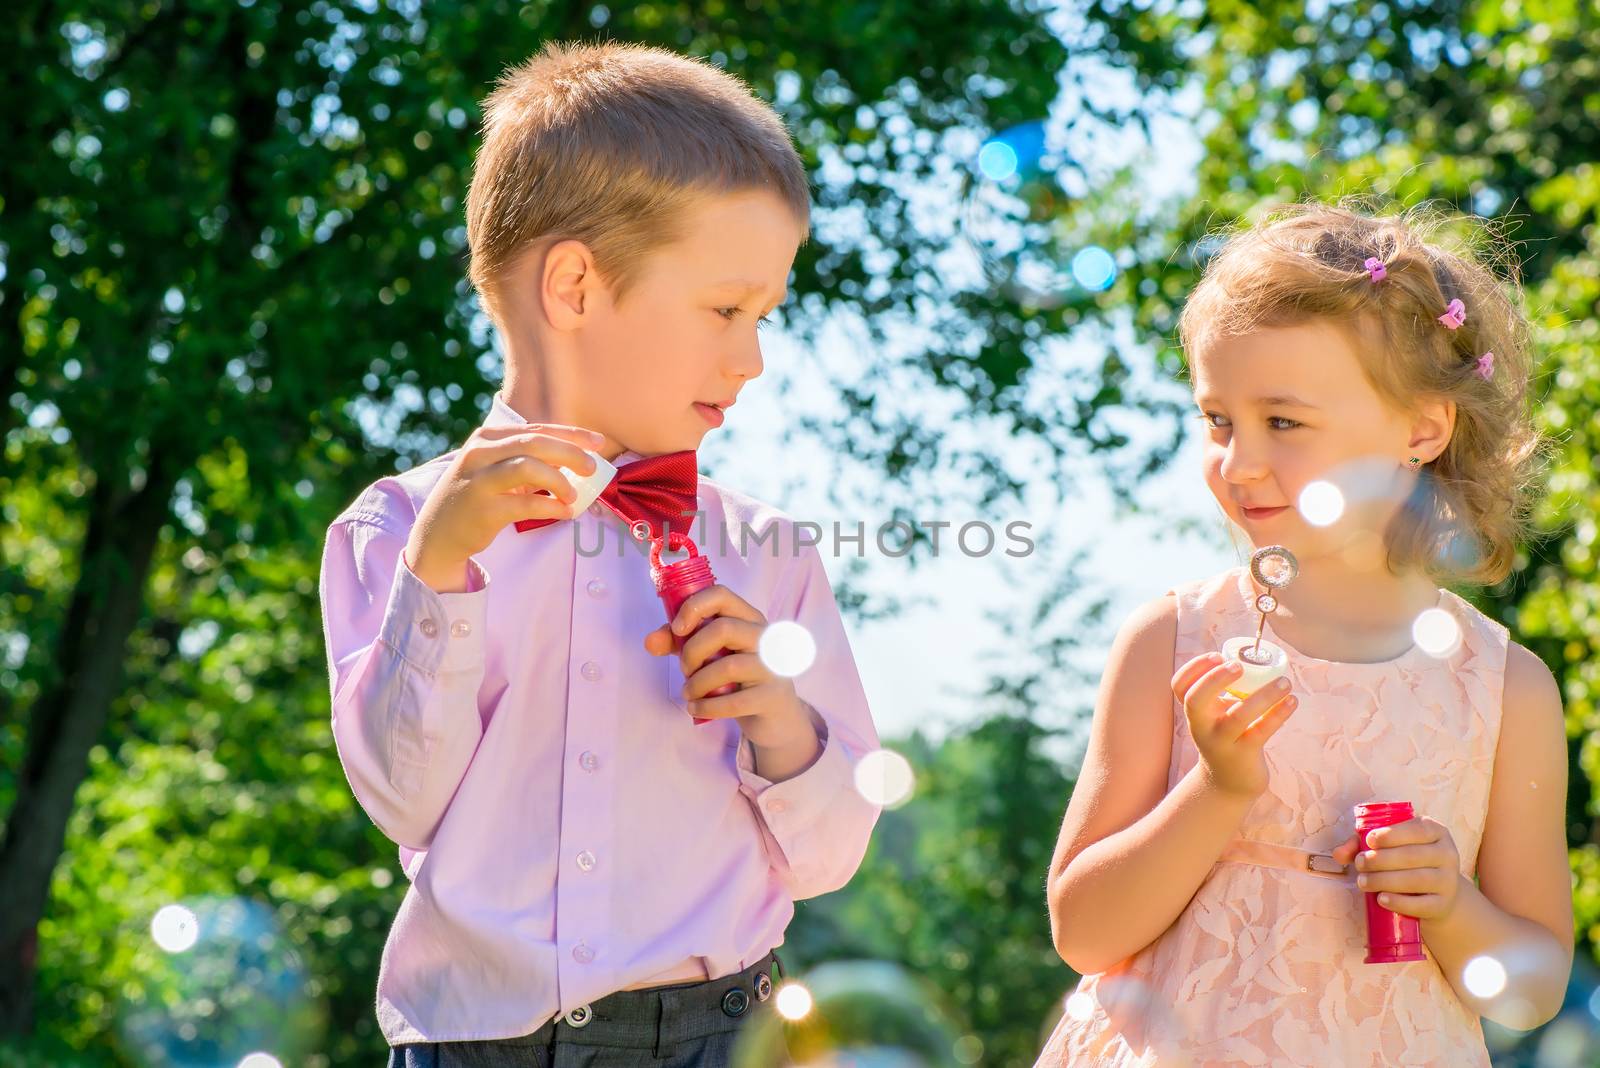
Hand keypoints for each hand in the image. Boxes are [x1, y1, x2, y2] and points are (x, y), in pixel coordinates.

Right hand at [403, 422, 604, 586]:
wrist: (438, 533)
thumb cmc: (477, 497)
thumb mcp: (495, 469)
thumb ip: (528, 460)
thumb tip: (578, 460)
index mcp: (487, 438)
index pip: (536, 430)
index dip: (571, 435)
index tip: (599, 443)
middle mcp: (480, 454)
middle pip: (535, 444)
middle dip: (571, 453)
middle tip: (593, 469)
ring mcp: (479, 481)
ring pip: (528, 468)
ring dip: (559, 481)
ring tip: (574, 495)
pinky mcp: (483, 510)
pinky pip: (525, 504)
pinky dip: (551, 507)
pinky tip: (565, 512)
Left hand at [643, 583, 814, 750]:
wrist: (776, 715)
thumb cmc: (740, 677)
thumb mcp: (709, 654)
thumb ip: (680, 643)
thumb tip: (650, 641)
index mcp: (749, 618)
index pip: (721, 595)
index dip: (694, 607)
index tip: (677, 629)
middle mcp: (766, 637)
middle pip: (723, 629)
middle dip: (692, 652)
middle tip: (685, 670)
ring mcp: (773, 666)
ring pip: (728, 666)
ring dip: (697, 683)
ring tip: (689, 692)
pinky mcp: (772, 696)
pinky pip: (734, 701)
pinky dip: (706, 706)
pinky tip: (696, 708)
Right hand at [1173, 651, 1298, 799]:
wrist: (1228, 782)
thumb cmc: (1226, 737)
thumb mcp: (1215, 714)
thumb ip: (1223, 691)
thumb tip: (1252, 657)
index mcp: (1195, 712)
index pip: (1179, 686)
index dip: (1194, 668)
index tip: (1217, 655)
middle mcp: (1202, 727)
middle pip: (1195, 700)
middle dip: (1214, 679)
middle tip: (1239, 665)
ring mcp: (1221, 742)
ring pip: (1237, 717)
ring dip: (1264, 696)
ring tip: (1284, 682)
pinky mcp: (1244, 755)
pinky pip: (1261, 731)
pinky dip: (1278, 714)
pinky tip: (1293, 702)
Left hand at [1330, 816, 1462, 922]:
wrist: (1437, 893)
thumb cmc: (1406, 862)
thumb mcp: (1390, 846)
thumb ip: (1361, 844)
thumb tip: (1338, 854)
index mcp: (1435, 831)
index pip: (1417, 830)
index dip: (1392, 835)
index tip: (1369, 841)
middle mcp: (1447, 854)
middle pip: (1412, 856)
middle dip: (1380, 860)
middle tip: (1359, 864)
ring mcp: (1448, 881)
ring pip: (1416, 880)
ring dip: (1384, 880)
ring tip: (1362, 882)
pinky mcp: (1443, 904)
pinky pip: (1422, 905)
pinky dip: (1400, 903)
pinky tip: (1381, 899)